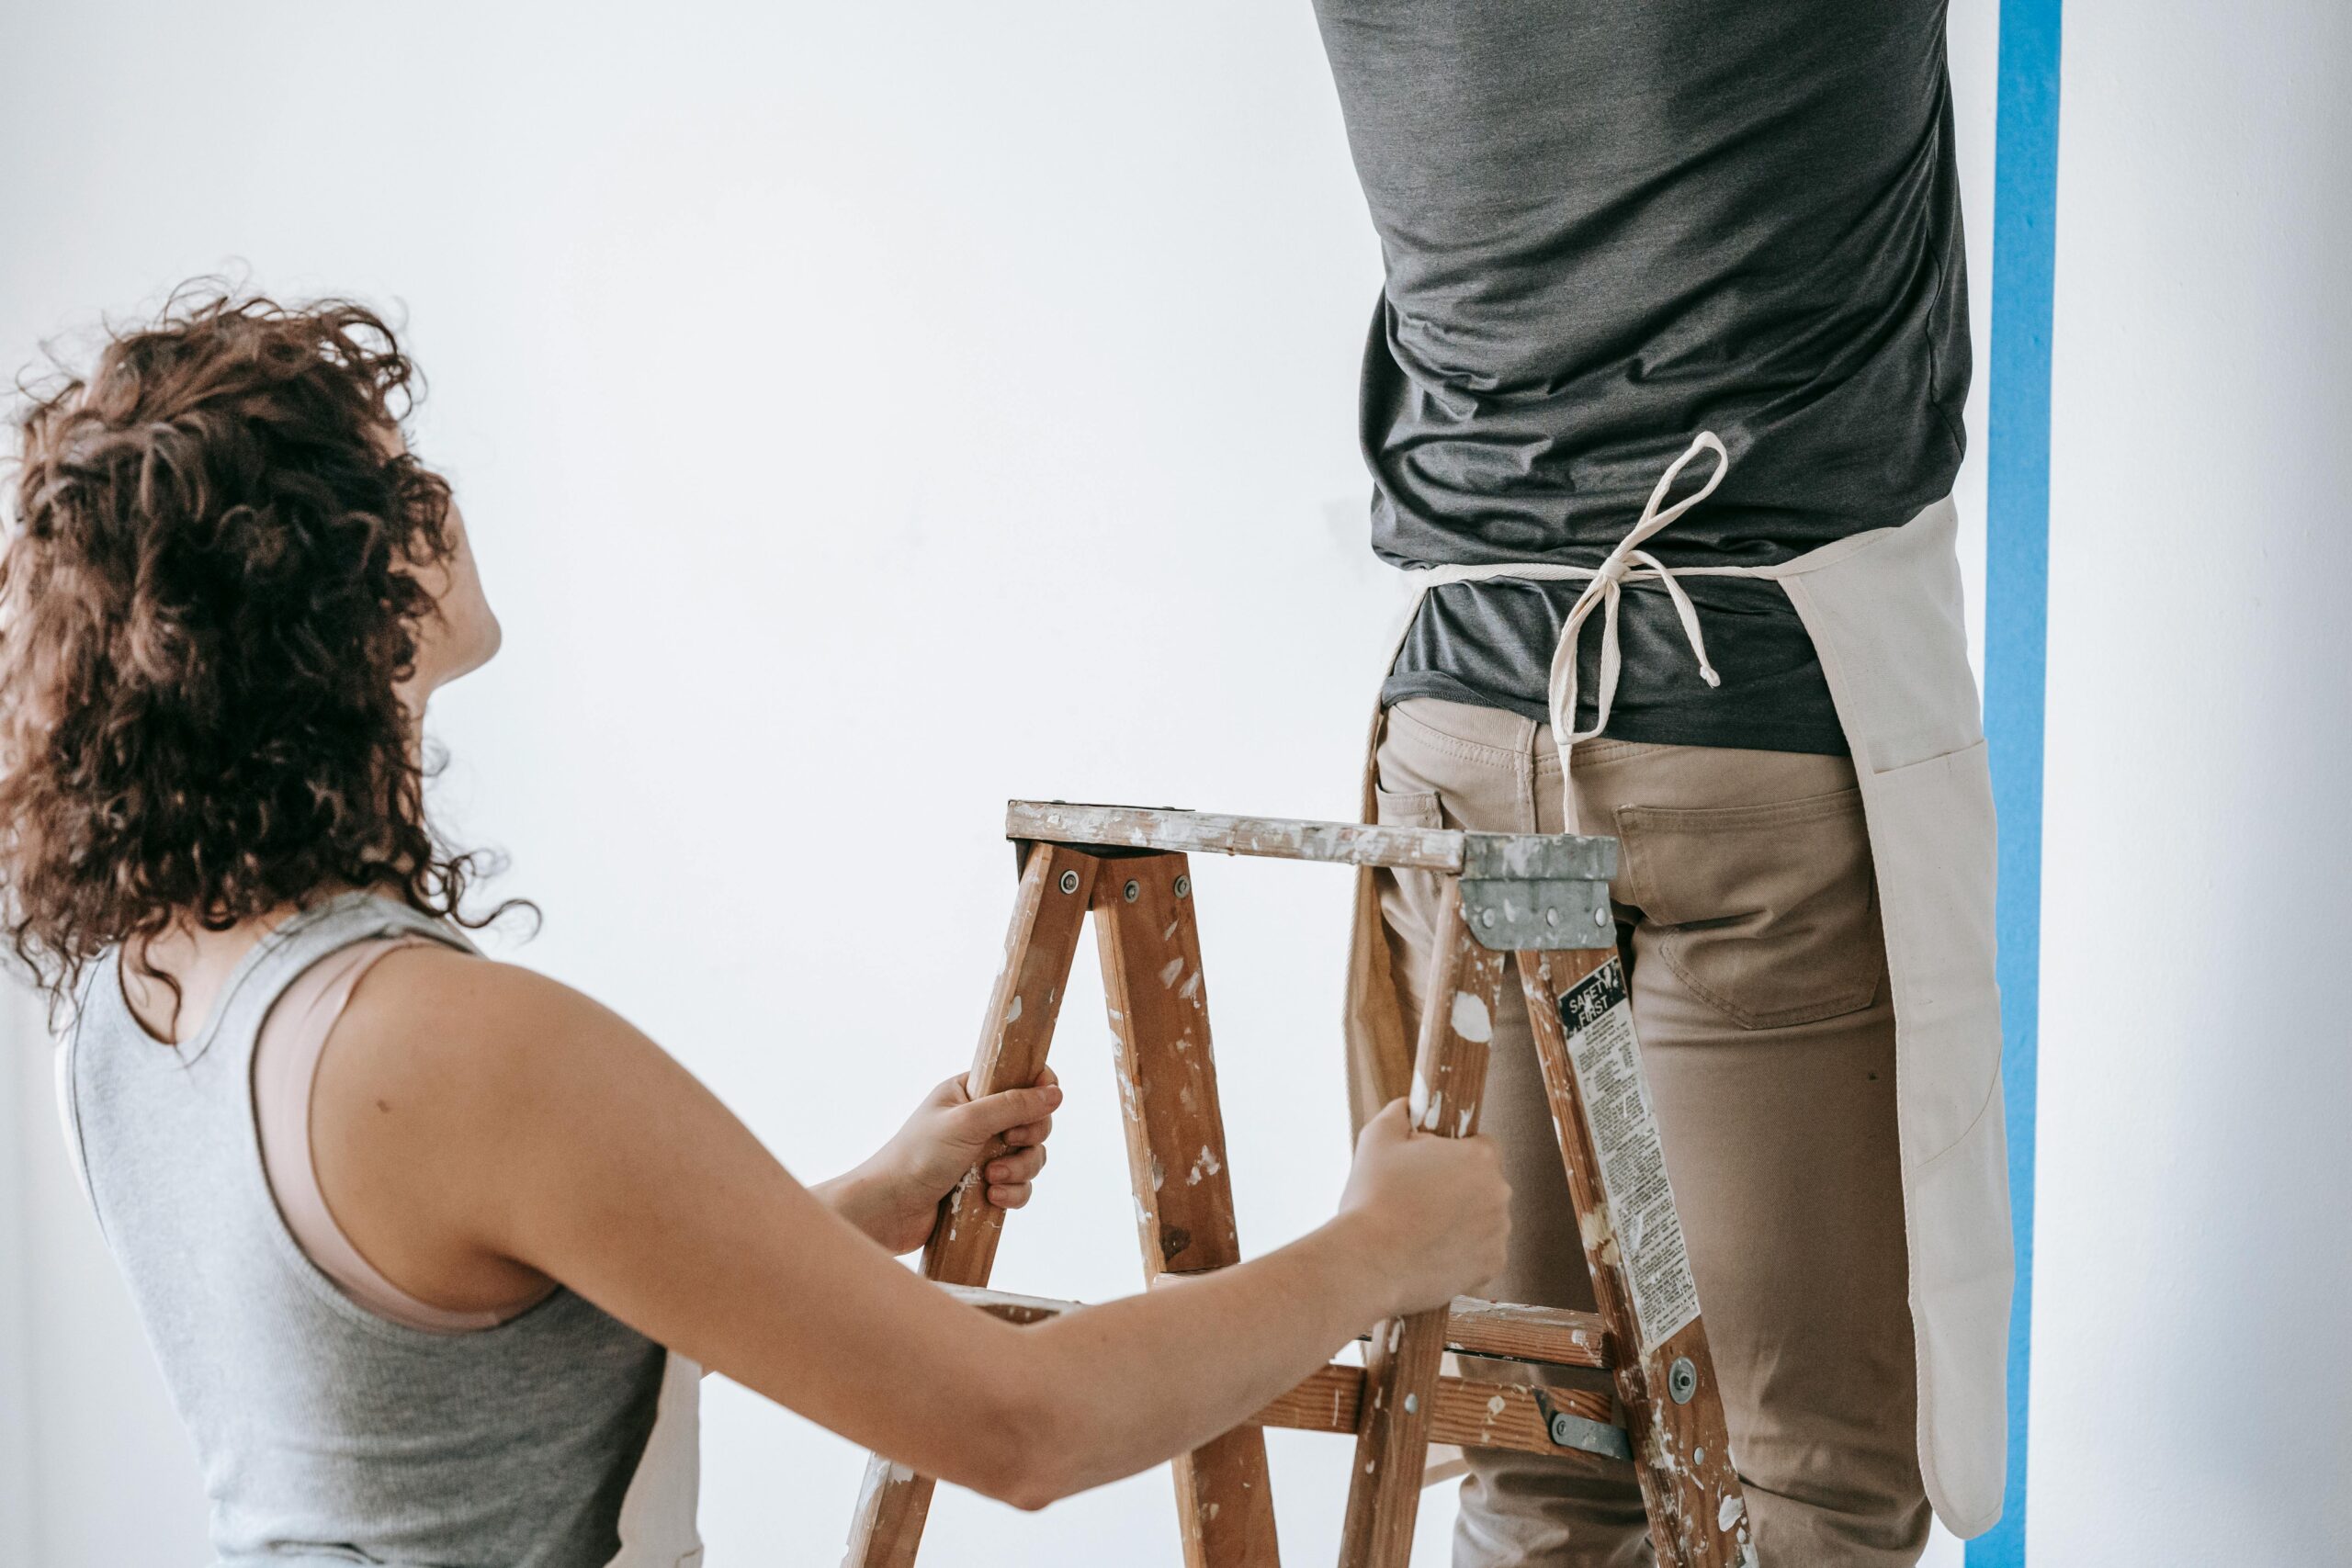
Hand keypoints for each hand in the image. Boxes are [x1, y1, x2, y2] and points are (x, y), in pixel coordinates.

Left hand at [832, 1068, 1062, 1254]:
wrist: (889, 1209)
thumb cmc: (918, 1156)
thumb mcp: (968, 1122)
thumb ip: (1013, 1105)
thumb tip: (1056, 1093)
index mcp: (970, 1092)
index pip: (1019, 1079)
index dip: (1038, 1090)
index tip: (1039, 1104)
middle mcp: (979, 1120)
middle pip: (1033, 1120)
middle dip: (1029, 1137)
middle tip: (1009, 1141)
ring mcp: (983, 1154)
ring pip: (1030, 1156)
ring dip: (1019, 1169)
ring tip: (992, 1178)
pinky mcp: (985, 1186)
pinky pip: (1020, 1186)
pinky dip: (1013, 1192)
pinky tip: (992, 1198)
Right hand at [1335, 1098, 1510, 1318]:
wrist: (1369, 1261)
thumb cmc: (1373, 1197)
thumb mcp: (1377, 1137)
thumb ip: (1400, 1112)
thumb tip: (1409, 1106)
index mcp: (1479, 1157)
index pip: (1481, 1145)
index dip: (1453, 1154)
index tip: (1430, 1167)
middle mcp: (1499, 1193)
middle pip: (1484, 1183)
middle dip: (1458, 1187)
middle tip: (1419, 1199)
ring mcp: (1499, 1233)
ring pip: (1484, 1218)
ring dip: (1462, 1220)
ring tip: (1421, 1229)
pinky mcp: (1492, 1267)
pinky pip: (1481, 1252)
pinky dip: (1462, 1252)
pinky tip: (1430, 1252)